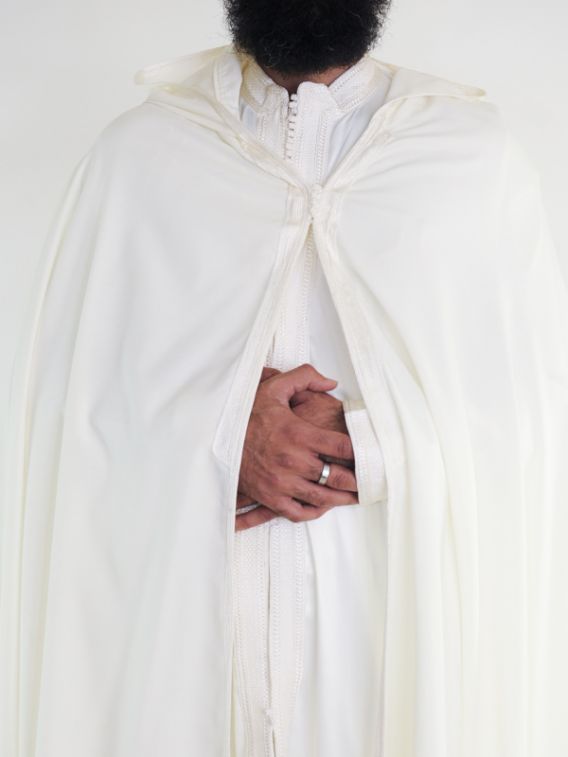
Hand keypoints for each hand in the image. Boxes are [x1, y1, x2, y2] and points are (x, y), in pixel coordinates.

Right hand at [235, 363, 357, 531]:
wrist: (213, 436)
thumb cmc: (246, 413)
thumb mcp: (273, 388)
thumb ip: (305, 377)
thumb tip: (332, 383)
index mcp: (298, 433)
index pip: (342, 446)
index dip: (361, 451)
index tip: (371, 453)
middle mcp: (292, 460)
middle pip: (338, 476)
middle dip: (358, 479)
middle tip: (372, 480)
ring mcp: (282, 482)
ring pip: (323, 497)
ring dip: (343, 498)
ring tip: (356, 496)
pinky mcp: (270, 498)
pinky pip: (299, 512)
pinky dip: (315, 512)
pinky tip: (324, 505)